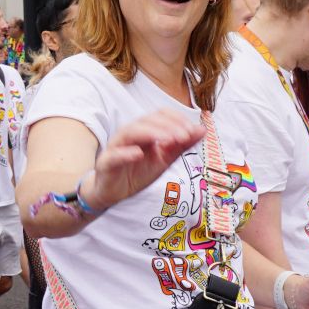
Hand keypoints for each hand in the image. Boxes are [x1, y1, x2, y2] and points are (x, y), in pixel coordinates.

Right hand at [88, 110, 204, 209]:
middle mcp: (130, 134)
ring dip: (151, 133)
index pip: (161, 115)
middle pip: (147, 120)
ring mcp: (116, 147)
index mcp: (144, 131)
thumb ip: (181, 146)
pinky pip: (115, 155)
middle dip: (168, 126)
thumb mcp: (164, 160)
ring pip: (131, 132)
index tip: (192, 131)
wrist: (114, 193)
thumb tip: (202, 130)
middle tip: (184, 136)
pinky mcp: (106, 163)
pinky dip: (126, 153)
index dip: (177, 119)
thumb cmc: (137, 173)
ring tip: (169, 140)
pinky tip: (139, 154)